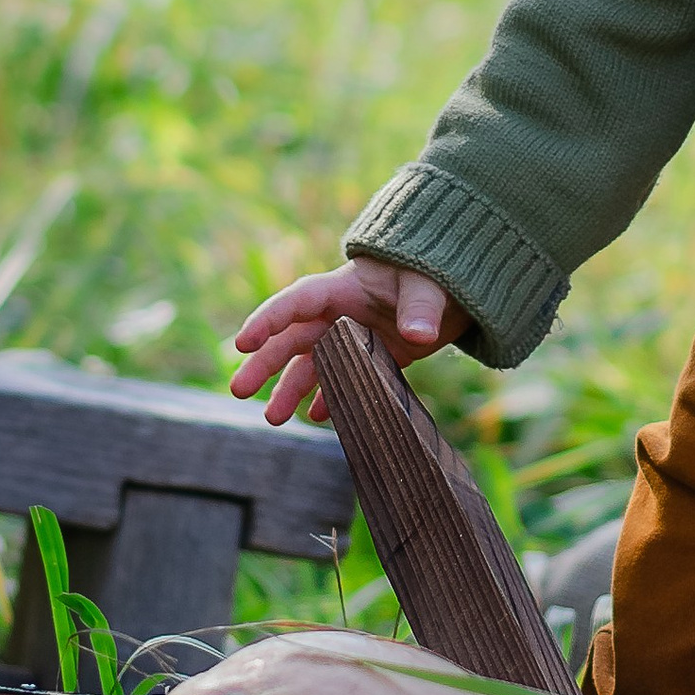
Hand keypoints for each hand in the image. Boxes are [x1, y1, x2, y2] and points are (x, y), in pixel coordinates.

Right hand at [230, 260, 462, 425]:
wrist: (456, 289)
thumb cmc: (435, 274)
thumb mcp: (429, 285)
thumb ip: (421, 308)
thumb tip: (418, 334)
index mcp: (343, 288)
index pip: (296, 302)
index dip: (268, 320)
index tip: (242, 343)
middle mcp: (339, 314)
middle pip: (293, 339)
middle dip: (264, 365)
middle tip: (238, 391)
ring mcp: (352, 338)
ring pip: (312, 365)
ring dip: (290, 390)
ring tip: (274, 419)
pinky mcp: (370, 357)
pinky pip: (342, 379)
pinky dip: (329, 398)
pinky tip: (317, 417)